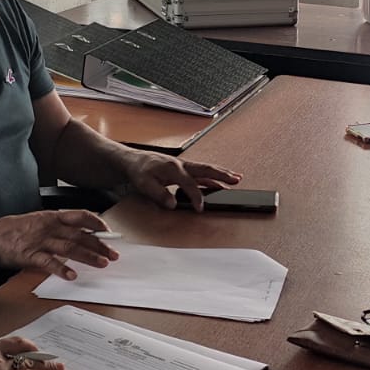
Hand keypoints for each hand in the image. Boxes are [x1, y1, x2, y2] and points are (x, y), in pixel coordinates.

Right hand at [0, 210, 118, 279]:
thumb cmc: (13, 230)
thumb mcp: (37, 222)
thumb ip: (56, 227)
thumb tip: (78, 235)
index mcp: (51, 217)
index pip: (80, 216)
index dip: (96, 223)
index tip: (109, 232)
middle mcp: (48, 227)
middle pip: (79, 235)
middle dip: (99, 245)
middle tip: (114, 255)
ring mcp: (39, 241)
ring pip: (69, 248)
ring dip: (87, 256)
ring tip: (102, 263)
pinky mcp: (29, 255)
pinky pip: (48, 263)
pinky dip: (61, 269)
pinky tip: (72, 276)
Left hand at [122, 151, 241, 210]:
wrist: (132, 160)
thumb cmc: (139, 171)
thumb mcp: (144, 185)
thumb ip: (159, 195)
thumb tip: (173, 204)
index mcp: (174, 169)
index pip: (190, 185)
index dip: (196, 198)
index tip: (200, 209)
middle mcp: (181, 165)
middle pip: (206, 169)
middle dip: (222, 174)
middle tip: (236, 179)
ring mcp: (182, 165)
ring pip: (205, 169)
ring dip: (220, 174)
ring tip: (235, 178)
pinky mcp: (181, 168)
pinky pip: (199, 172)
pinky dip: (210, 176)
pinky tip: (216, 182)